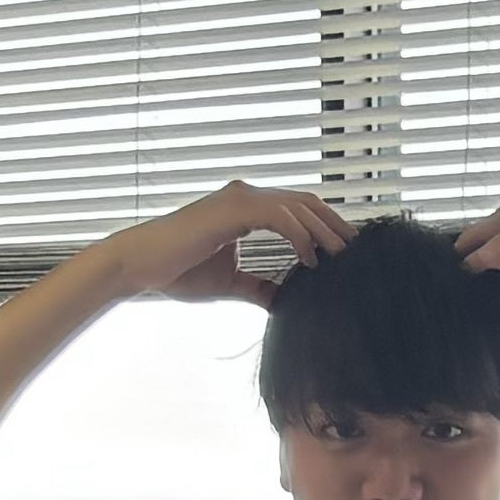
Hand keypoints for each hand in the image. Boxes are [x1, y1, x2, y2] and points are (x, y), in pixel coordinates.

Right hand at [118, 181, 352, 306]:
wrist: (142, 267)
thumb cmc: (178, 272)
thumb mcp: (230, 283)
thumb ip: (258, 287)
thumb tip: (282, 303)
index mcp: (245, 208)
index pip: (296, 209)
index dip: (323, 227)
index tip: (345, 251)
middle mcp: (245, 196)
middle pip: (304, 202)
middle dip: (334, 225)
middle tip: (357, 250)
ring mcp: (238, 199)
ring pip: (296, 206)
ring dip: (323, 230)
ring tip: (341, 256)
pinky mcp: (232, 209)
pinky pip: (279, 217)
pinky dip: (300, 236)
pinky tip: (311, 259)